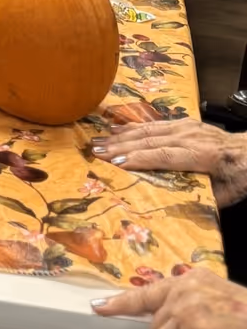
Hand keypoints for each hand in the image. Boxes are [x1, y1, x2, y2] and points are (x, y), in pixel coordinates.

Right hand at [92, 118, 246, 208]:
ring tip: (98, 142)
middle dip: (121, 147)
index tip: (117, 164)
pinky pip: (154, 124)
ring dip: (121, 136)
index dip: (140, 159)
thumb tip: (174, 207)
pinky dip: (132, 127)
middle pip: (151, 140)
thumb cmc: (241, 175)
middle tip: (96, 153)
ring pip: (148, 130)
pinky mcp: (184, 122)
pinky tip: (115, 130)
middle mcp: (191, 136)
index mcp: (203, 154)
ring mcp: (187, 126)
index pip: (166, 156)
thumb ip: (202, 198)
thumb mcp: (227, 194)